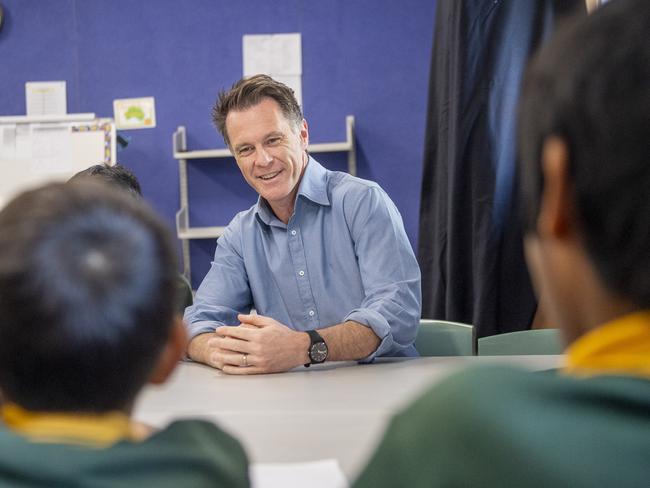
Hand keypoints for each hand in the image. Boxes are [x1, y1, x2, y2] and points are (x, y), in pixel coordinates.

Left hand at [189, 315, 309, 374]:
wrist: (299, 349)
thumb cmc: (284, 334)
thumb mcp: (270, 322)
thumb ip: (254, 319)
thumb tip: (239, 317)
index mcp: (259, 335)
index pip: (237, 332)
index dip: (225, 331)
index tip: (217, 330)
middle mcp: (258, 348)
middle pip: (233, 346)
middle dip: (220, 343)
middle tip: (210, 343)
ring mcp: (259, 359)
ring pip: (236, 359)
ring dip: (223, 357)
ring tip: (214, 356)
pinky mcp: (262, 369)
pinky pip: (244, 370)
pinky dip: (233, 370)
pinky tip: (225, 368)